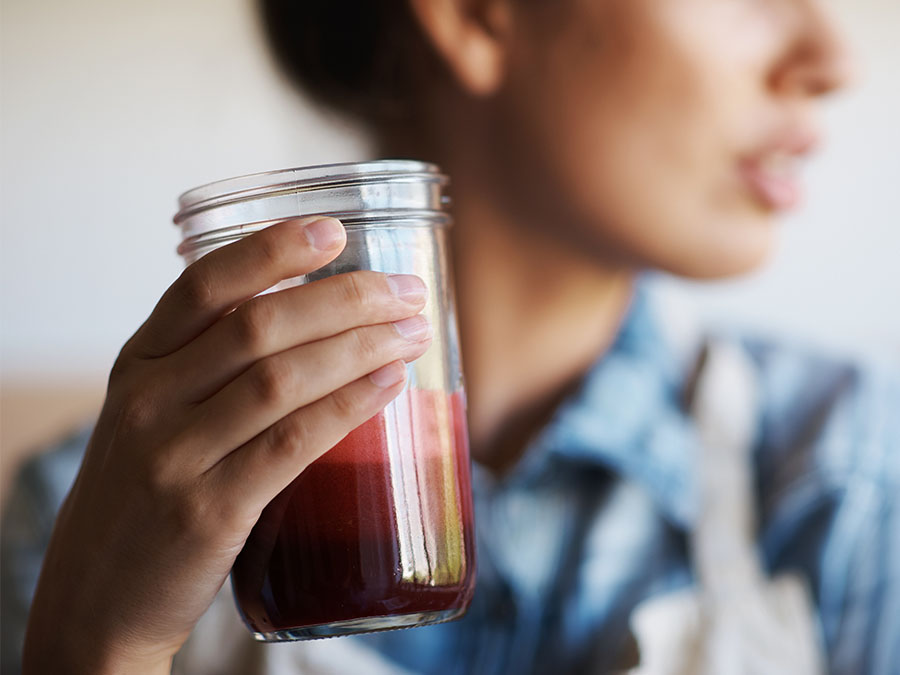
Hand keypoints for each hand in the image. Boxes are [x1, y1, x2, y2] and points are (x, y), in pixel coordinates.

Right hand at [23, 217, 432, 673]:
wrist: (99, 596)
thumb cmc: (146, 493)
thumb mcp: (152, 414)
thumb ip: (209, 365)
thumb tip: (315, 317)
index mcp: (138, 363)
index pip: (203, 284)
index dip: (272, 249)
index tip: (334, 231)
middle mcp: (149, 400)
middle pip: (259, 325)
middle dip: (346, 299)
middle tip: (405, 291)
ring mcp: (174, 456)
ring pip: (281, 379)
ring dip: (360, 347)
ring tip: (412, 332)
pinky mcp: (208, 511)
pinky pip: (291, 444)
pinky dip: (347, 408)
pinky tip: (388, 386)